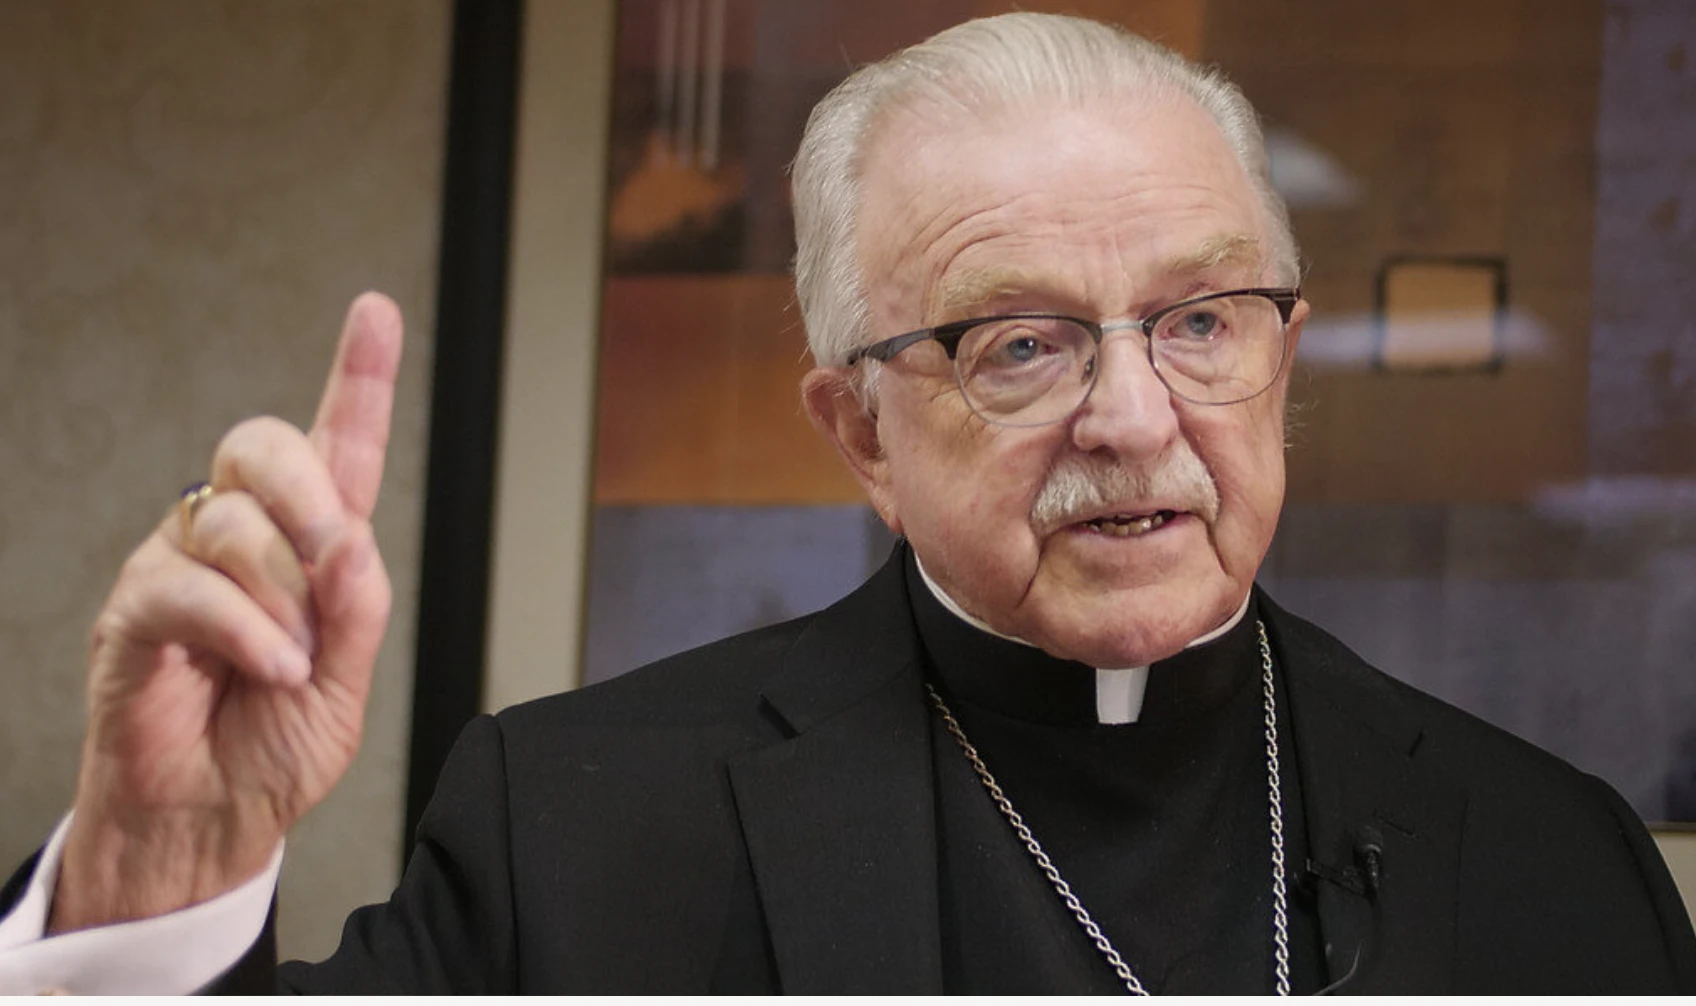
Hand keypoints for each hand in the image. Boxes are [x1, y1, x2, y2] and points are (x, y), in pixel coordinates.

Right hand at [48, 293, 402, 932]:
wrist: (215, 817)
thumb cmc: (275, 743)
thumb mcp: (347, 680)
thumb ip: (360, 607)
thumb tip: (351, 535)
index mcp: (308, 543)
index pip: (336, 444)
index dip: (356, 378)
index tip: (375, 312)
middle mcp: (239, 534)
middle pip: (264, 445)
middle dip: (308, 491)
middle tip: (332, 565)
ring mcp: (181, 565)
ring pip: (231, 521)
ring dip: (282, 596)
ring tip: (292, 662)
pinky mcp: (135, 610)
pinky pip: (187, 586)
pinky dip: (243, 627)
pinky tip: (269, 666)